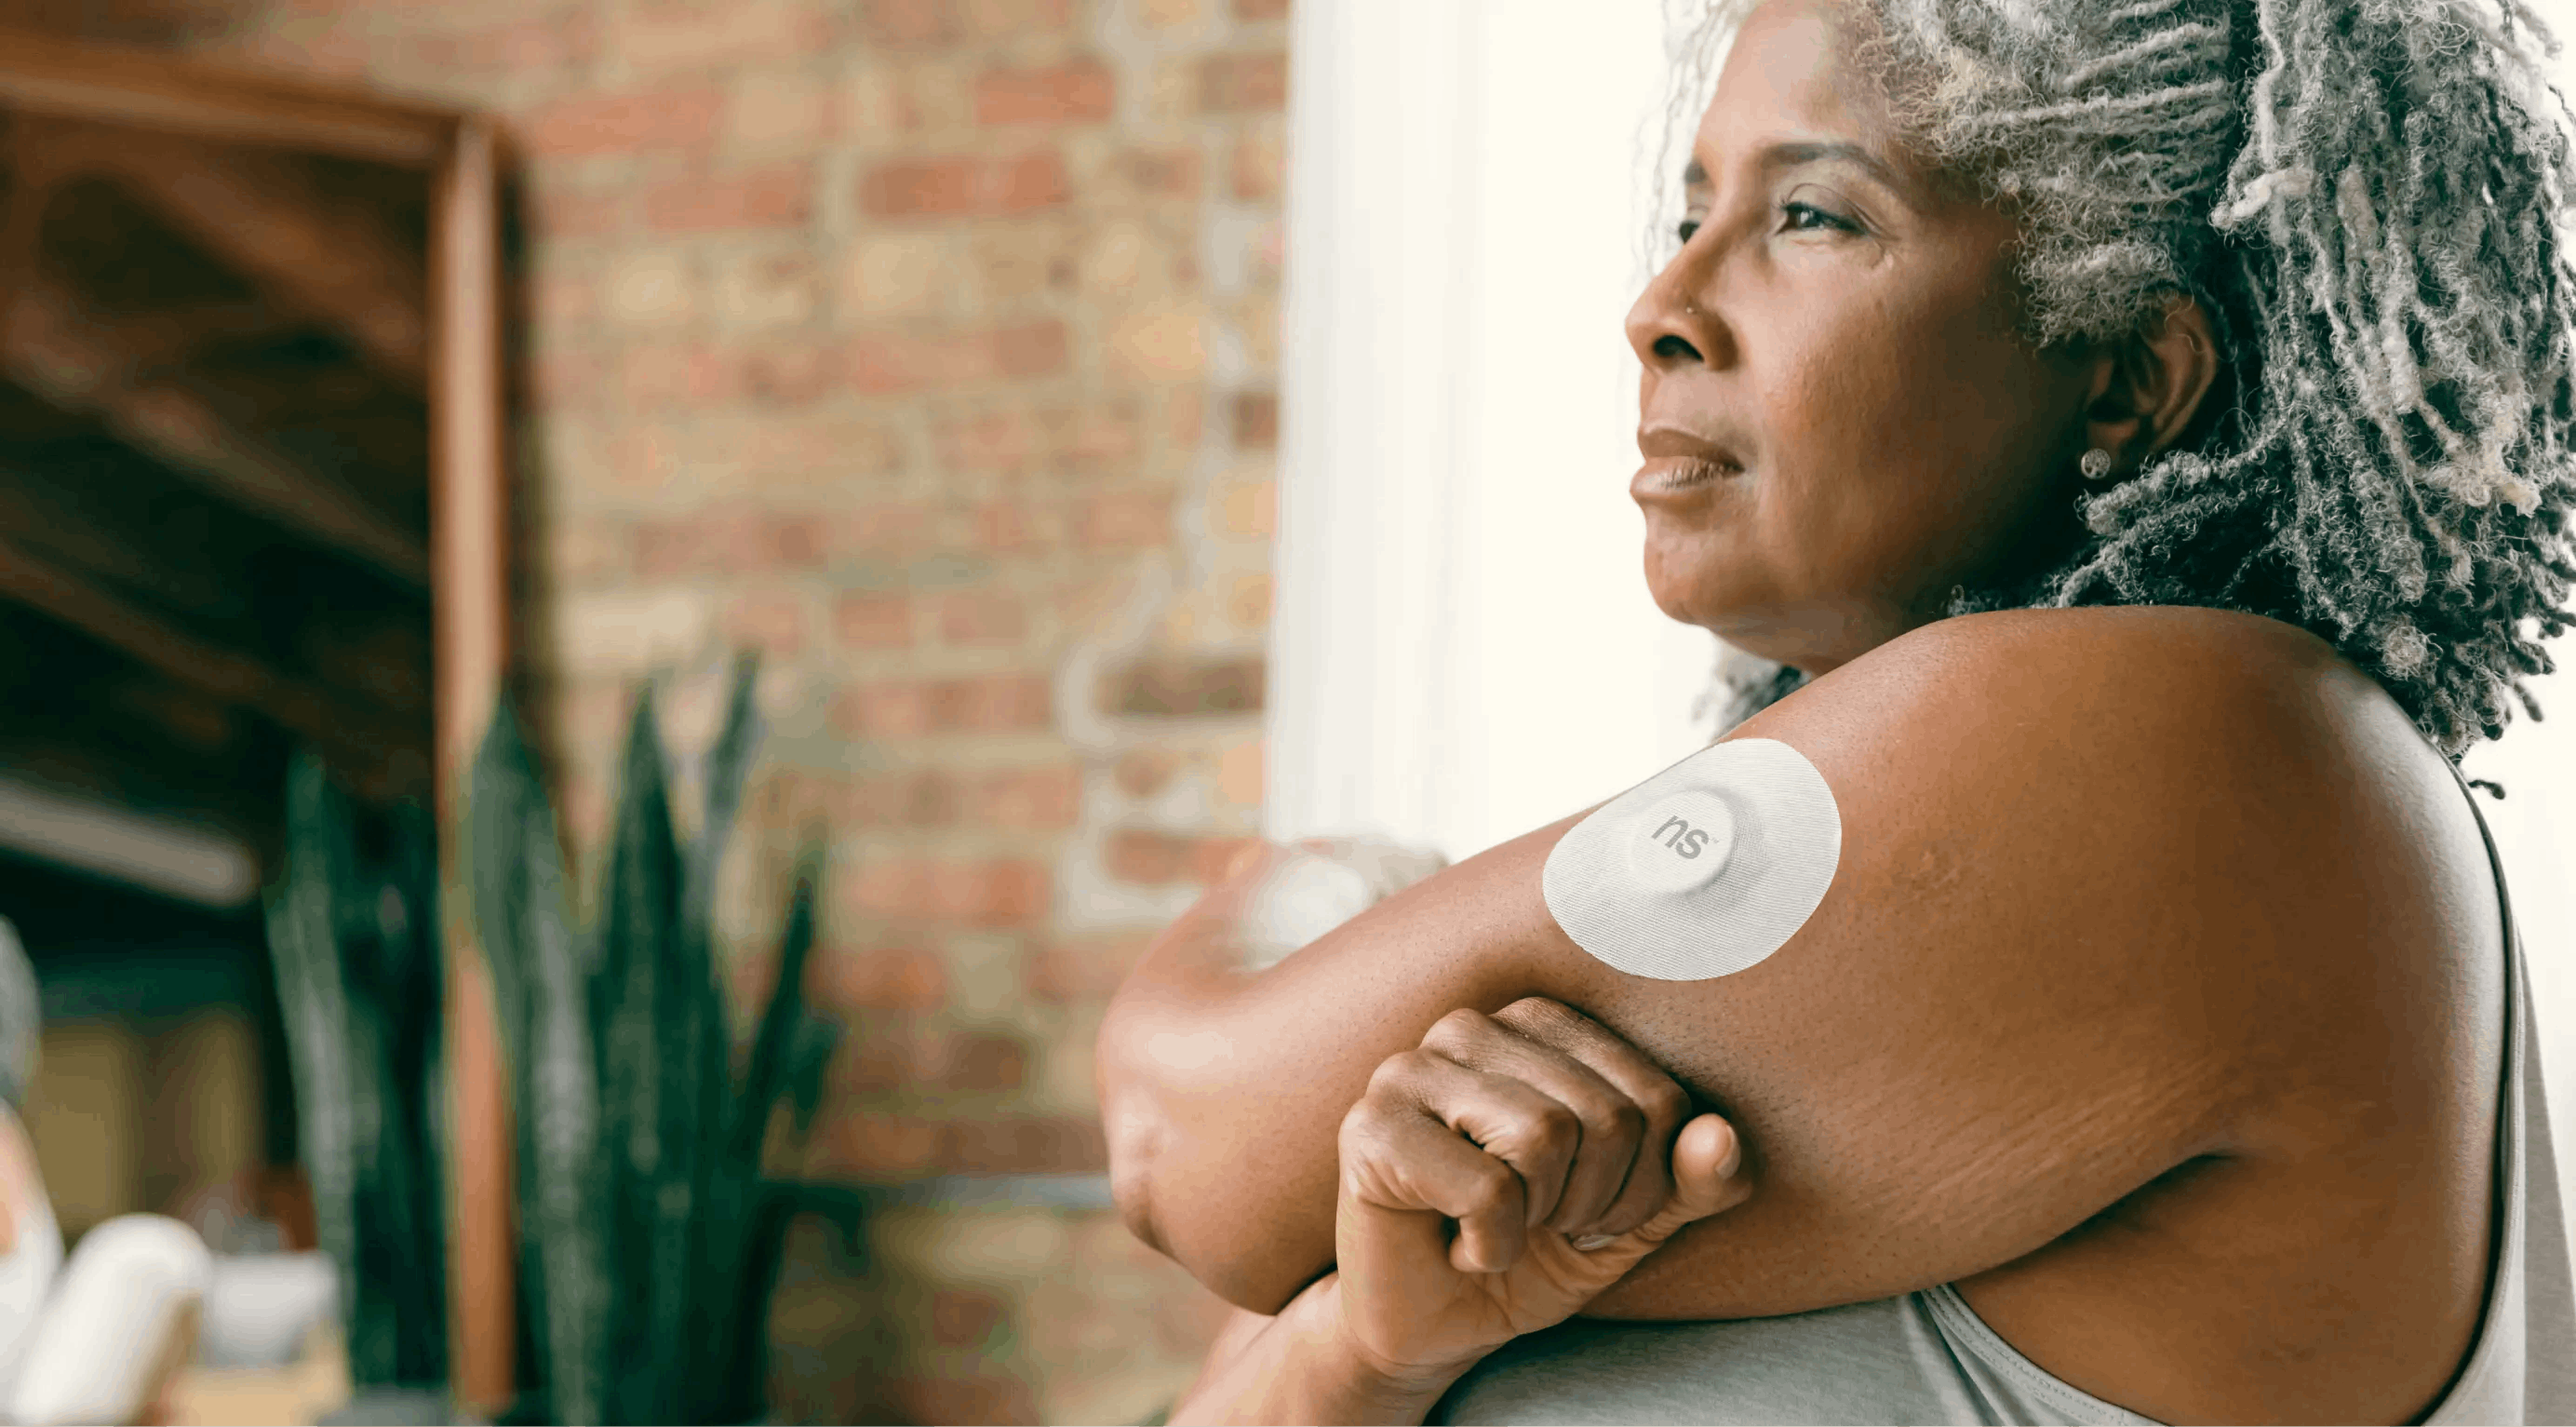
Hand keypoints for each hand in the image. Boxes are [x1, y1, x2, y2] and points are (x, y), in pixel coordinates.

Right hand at [1327, 999, 1752, 1386]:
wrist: (1433, 1325)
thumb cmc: (1530, 1253)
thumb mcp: (1631, 1222)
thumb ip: (1690, 1181)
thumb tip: (1720, 1137)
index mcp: (1541, 1026)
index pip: (1658, 1097)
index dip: (1647, 1186)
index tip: (1590, 1212)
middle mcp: (1473, 1027)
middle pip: (1606, 1114)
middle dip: (1593, 1205)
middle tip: (1541, 1227)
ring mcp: (1411, 1069)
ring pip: (1546, 1135)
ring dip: (1539, 1220)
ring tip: (1498, 1228)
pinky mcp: (1371, 1127)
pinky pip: (1487, 1187)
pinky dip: (1490, 1247)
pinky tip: (1458, 1245)